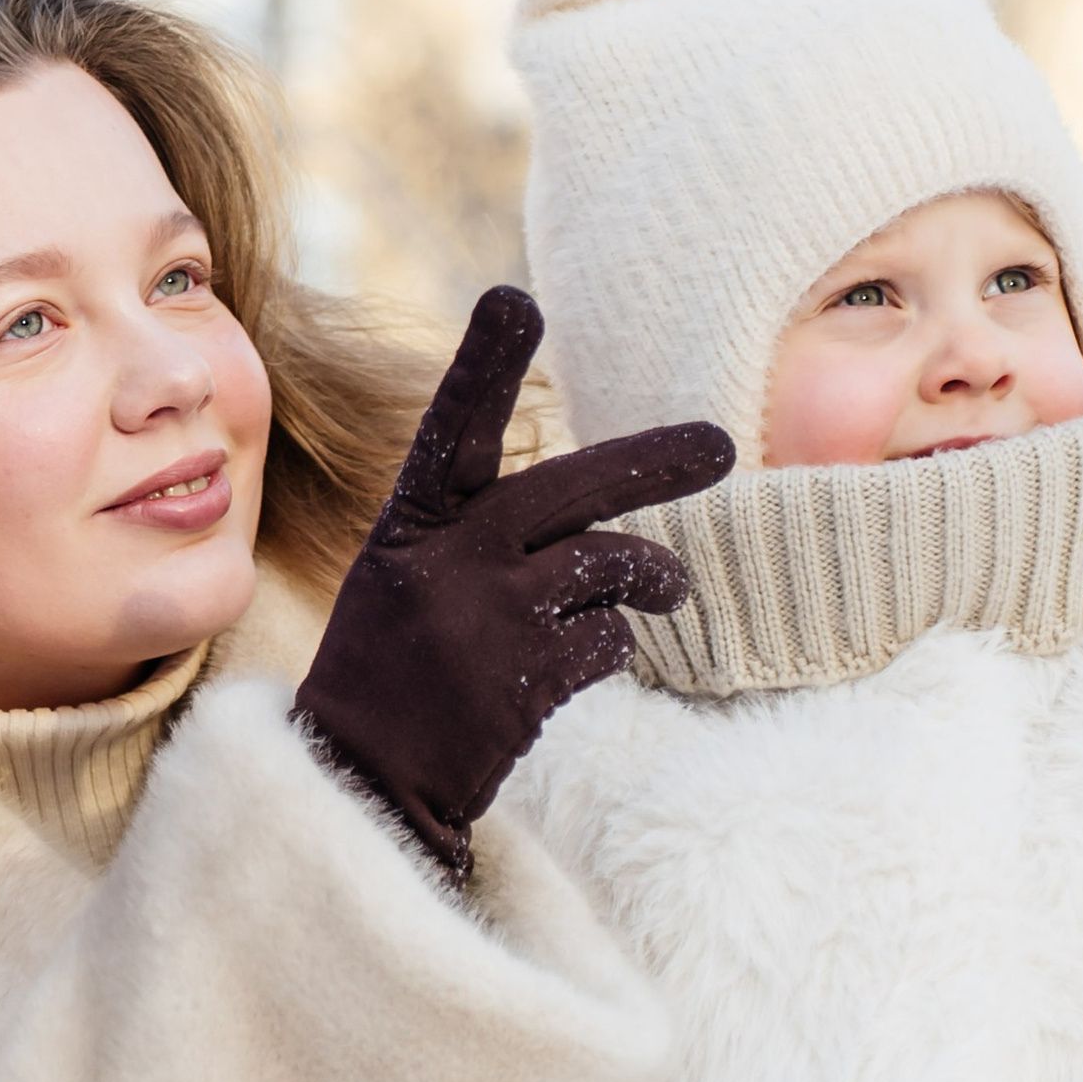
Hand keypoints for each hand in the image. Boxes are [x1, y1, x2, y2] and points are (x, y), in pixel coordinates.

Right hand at [294, 287, 734, 872]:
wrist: (360, 782)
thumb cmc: (390, 672)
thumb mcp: (403, 579)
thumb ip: (476, 532)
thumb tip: (594, 497)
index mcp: (410, 527)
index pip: (450, 430)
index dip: (483, 365)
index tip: (513, 300)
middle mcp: (447, 562)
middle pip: (572, 488)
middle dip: (656, 460)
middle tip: (722, 446)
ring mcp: (486, 620)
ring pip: (613, 563)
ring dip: (656, 576)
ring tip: (670, 589)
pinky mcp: (524, 680)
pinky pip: (610, 641)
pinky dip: (612, 648)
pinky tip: (583, 663)